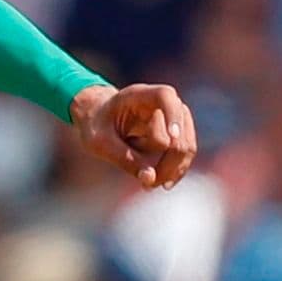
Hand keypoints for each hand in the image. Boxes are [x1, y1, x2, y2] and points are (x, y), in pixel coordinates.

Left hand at [71, 82, 198, 189]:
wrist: (97, 118)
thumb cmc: (95, 125)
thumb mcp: (99, 142)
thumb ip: (123, 158)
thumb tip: (151, 179)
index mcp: (139, 95)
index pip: (166, 96)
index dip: (173, 117)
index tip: (171, 140)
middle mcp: (163, 103)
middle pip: (179, 134)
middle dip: (167, 163)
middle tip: (148, 185)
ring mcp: (174, 117)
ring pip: (186, 146)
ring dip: (170, 169)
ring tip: (148, 185)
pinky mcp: (177, 132)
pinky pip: (183, 154)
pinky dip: (172, 170)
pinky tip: (157, 182)